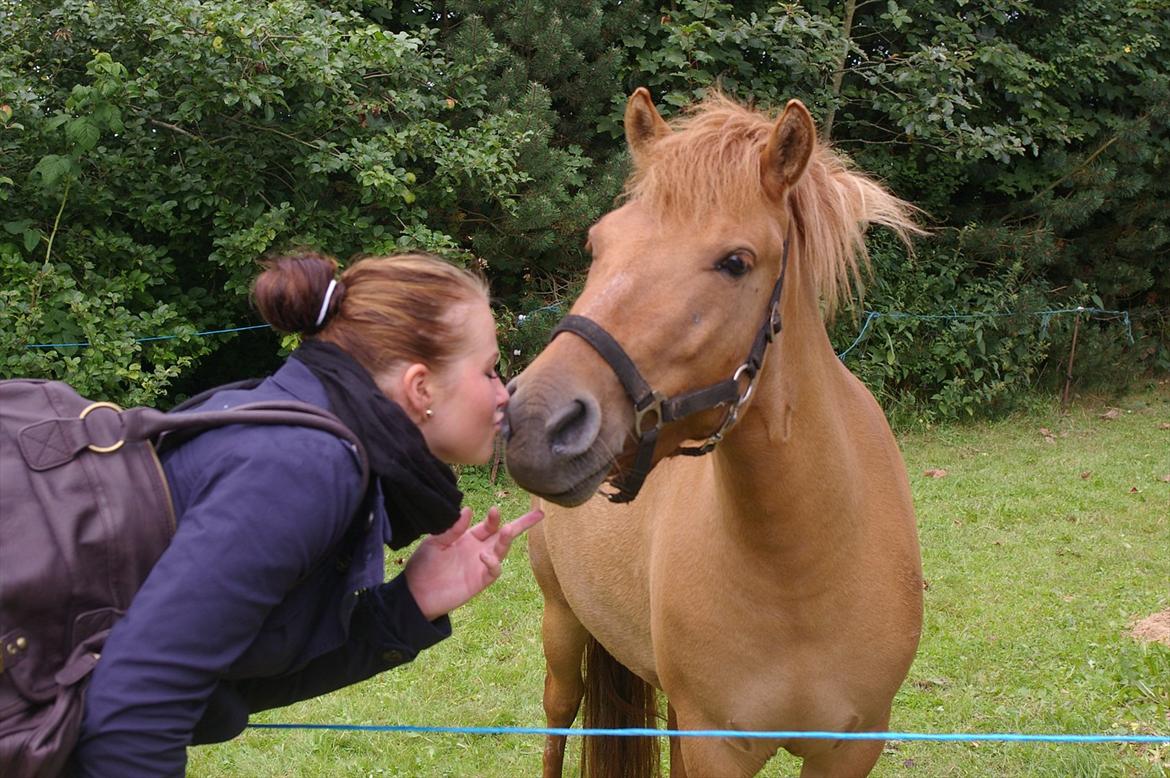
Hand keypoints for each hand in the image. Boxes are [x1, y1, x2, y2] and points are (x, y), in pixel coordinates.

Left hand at [403, 506, 543, 620]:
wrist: (415, 595)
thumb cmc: (423, 566)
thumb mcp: (435, 543)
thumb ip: (452, 529)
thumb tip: (468, 509)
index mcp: (469, 538)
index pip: (489, 524)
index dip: (494, 517)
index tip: (495, 509)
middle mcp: (479, 550)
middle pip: (505, 534)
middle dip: (522, 524)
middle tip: (538, 514)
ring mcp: (481, 566)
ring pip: (502, 550)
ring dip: (507, 540)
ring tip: (509, 529)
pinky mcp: (480, 581)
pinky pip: (494, 570)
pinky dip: (493, 562)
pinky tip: (484, 555)